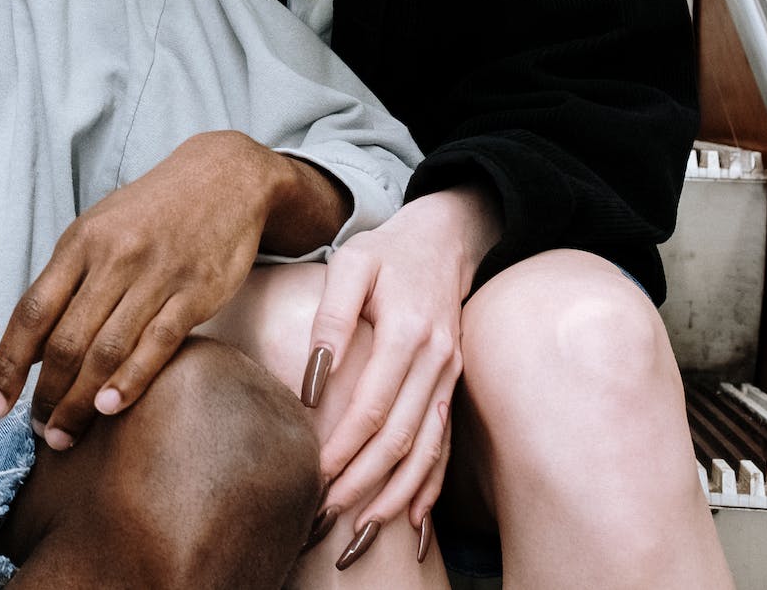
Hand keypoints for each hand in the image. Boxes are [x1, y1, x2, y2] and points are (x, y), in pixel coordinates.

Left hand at [0, 132, 321, 449]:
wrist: (224, 178)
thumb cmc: (152, 212)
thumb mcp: (99, 230)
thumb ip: (68, 283)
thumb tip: (34, 348)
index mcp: (80, 243)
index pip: (31, 312)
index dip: (8, 363)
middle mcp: (113, 258)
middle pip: (66, 340)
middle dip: (46, 395)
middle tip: (39, 432)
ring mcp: (155, 276)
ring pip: (107, 350)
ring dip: (81, 401)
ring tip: (66, 433)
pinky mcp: (195, 293)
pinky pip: (157, 344)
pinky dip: (130, 380)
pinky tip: (111, 409)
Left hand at [304, 184, 499, 539]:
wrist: (445, 239)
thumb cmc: (387, 250)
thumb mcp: (352, 263)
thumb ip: (331, 315)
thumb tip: (313, 378)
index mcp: (407, 331)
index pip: (373, 407)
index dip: (343, 447)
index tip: (313, 476)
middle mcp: (437, 361)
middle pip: (400, 439)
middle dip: (363, 483)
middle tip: (325, 514)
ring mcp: (451, 376)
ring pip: (426, 450)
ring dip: (395, 494)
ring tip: (361, 528)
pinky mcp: (453, 385)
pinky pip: (444, 444)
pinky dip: (429, 484)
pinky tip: (411, 517)